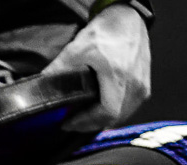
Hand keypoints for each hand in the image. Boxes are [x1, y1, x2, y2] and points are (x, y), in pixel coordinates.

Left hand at [42, 2, 151, 131]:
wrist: (128, 18)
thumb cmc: (107, 30)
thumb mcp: (77, 48)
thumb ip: (59, 68)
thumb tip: (41, 84)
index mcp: (119, 76)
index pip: (107, 113)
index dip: (86, 123)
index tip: (68, 123)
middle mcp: (135, 84)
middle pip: (114, 119)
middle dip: (91, 123)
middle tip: (73, 121)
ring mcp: (142, 86)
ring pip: (122, 115)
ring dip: (102, 119)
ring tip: (84, 115)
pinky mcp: (145, 85)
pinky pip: (129, 107)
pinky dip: (114, 111)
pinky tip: (99, 106)